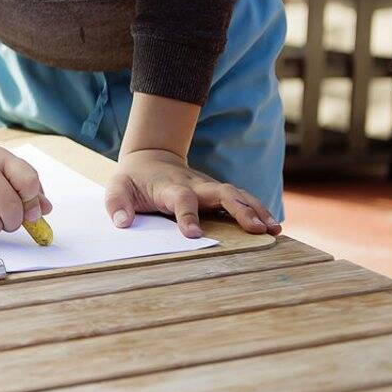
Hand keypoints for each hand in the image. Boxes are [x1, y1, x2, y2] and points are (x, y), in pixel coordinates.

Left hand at [105, 148, 280, 238]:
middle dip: (239, 209)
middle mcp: (195, 186)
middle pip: (221, 193)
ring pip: (237, 195)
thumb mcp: (117, 188)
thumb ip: (117, 204)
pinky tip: (274, 226)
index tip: (193, 235)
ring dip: (256, 210)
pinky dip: (259, 210)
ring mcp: (209, 188)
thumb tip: (122, 223)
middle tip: (257, 229)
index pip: (181, 200)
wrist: (150, 157)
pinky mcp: (218, 193)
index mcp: (169, 188)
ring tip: (274, 230)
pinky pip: (242, 200)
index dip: (187, 216)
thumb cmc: (133, 179)